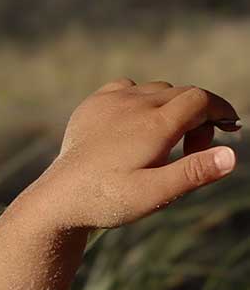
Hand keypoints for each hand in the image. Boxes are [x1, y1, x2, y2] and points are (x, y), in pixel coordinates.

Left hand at [34, 78, 239, 231]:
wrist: (57, 199)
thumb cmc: (108, 201)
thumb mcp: (155, 194)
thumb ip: (194, 173)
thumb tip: (232, 155)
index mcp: (153, 125)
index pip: (201, 99)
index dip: (221, 110)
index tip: (231, 127)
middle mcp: (133, 104)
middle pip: (183, 94)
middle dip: (199, 116)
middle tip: (194, 151)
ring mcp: (110, 101)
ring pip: (157, 89)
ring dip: (172, 108)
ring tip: (166, 144)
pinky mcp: (93, 104)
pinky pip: (128, 88)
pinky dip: (143, 100)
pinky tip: (139, 125)